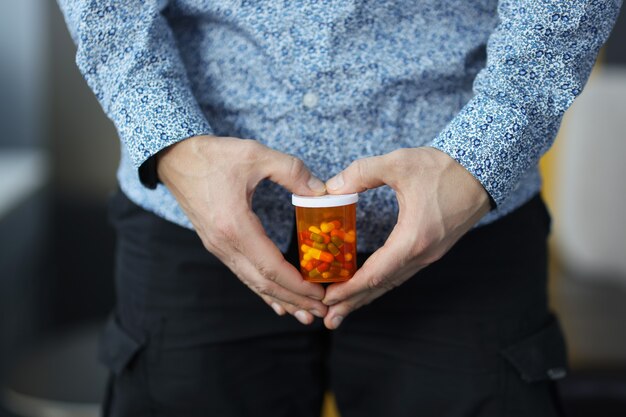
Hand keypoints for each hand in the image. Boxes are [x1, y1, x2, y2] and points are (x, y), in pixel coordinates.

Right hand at [157, 135, 328, 324]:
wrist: (175, 158)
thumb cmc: (213, 156)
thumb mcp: (255, 154)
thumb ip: (291, 170)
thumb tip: (320, 192)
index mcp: (235, 226)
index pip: (271, 267)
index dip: (298, 285)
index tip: (321, 294)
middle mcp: (224, 244)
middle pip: (264, 283)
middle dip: (295, 300)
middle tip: (322, 312)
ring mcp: (218, 247)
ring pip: (253, 282)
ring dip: (280, 299)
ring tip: (305, 313)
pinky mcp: (217, 245)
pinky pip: (243, 273)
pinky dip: (263, 289)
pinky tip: (277, 301)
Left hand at [321, 147, 490, 328]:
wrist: (482, 170)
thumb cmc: (443, 167)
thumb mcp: (398, 163)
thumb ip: (362, 173)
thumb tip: (331, 188)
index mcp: (413, 238)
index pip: (376, 273)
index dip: (350, 288)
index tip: (328, 299)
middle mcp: (423, 254)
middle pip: (382, 285)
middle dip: (354, 302)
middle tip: (329, 319)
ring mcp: (430, 254)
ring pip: (393, 281)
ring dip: (367, 295)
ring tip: (343, 308)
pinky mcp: (432, 248)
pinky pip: (402, 272)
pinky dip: (382, 282)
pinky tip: (369, 284)